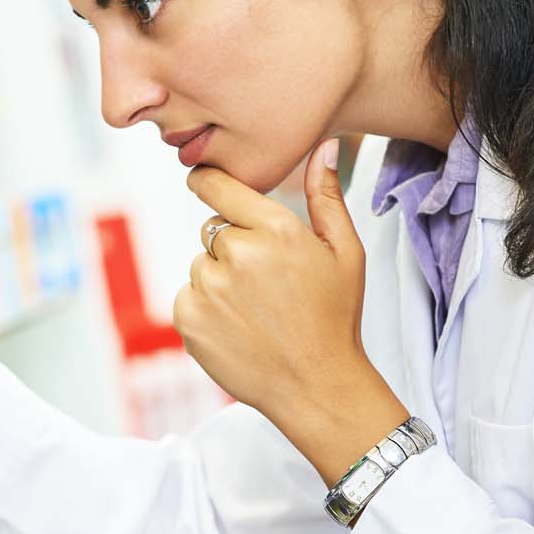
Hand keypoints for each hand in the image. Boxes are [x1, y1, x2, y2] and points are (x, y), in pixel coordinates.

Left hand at [175, 139, 408, 484]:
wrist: (318, 387)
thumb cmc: (336, 317)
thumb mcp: (345, 252)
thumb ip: (326, 195)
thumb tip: (323, 145)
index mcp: (275, 228)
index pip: (215, 184)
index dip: (208, 181)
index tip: (205, 182)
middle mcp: (237, 254)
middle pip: (213, 230)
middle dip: (233, 247)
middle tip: (268, 283)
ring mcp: (209, 288)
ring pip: (201, 265)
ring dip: (220, 280)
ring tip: (258, 311)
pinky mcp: (189, 319)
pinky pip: (188, 296)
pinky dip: (205, 310)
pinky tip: (239, 328)